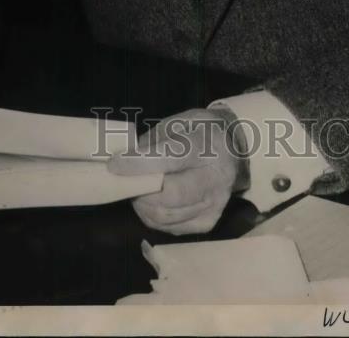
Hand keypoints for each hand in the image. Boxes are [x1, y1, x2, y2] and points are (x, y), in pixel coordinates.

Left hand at [107, 107, 246, 234]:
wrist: (233, 150)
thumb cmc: (200, 131)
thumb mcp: (179, 122)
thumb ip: (153, 140)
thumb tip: (125, 160)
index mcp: (207, 146)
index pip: (171, 157)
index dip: (139, 163)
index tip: (115, 164)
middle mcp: (215, 179)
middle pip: (169, 195)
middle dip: (139, 190)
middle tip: (124, 180)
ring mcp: (214, 205)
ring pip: (166, 216)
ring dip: (142, 204)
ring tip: (137, 189)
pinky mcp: (208, 222)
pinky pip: (170, 227)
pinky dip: (153, 216)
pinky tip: (152, 200)